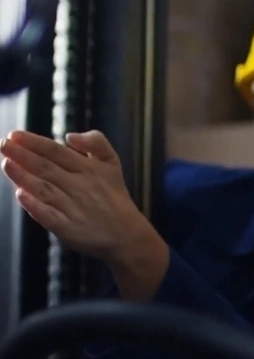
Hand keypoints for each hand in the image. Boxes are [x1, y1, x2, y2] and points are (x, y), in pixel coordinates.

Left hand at [0, 130, 154, 264]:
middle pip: (46, 168)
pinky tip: (21, 195)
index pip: (56, 152)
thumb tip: (70, 136)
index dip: (35, 142)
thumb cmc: (115, 196)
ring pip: (44, 189)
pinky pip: (49, 215)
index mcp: (89, 169)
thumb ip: (97, 142)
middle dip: (23, 155)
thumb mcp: (113, 163)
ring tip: (6, 163)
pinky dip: (35, 205)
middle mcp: (80, 186)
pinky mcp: (68, 228)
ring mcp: (73, 208)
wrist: (126, 234)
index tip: (15, 135)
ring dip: (23, 176)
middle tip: (3, 144)